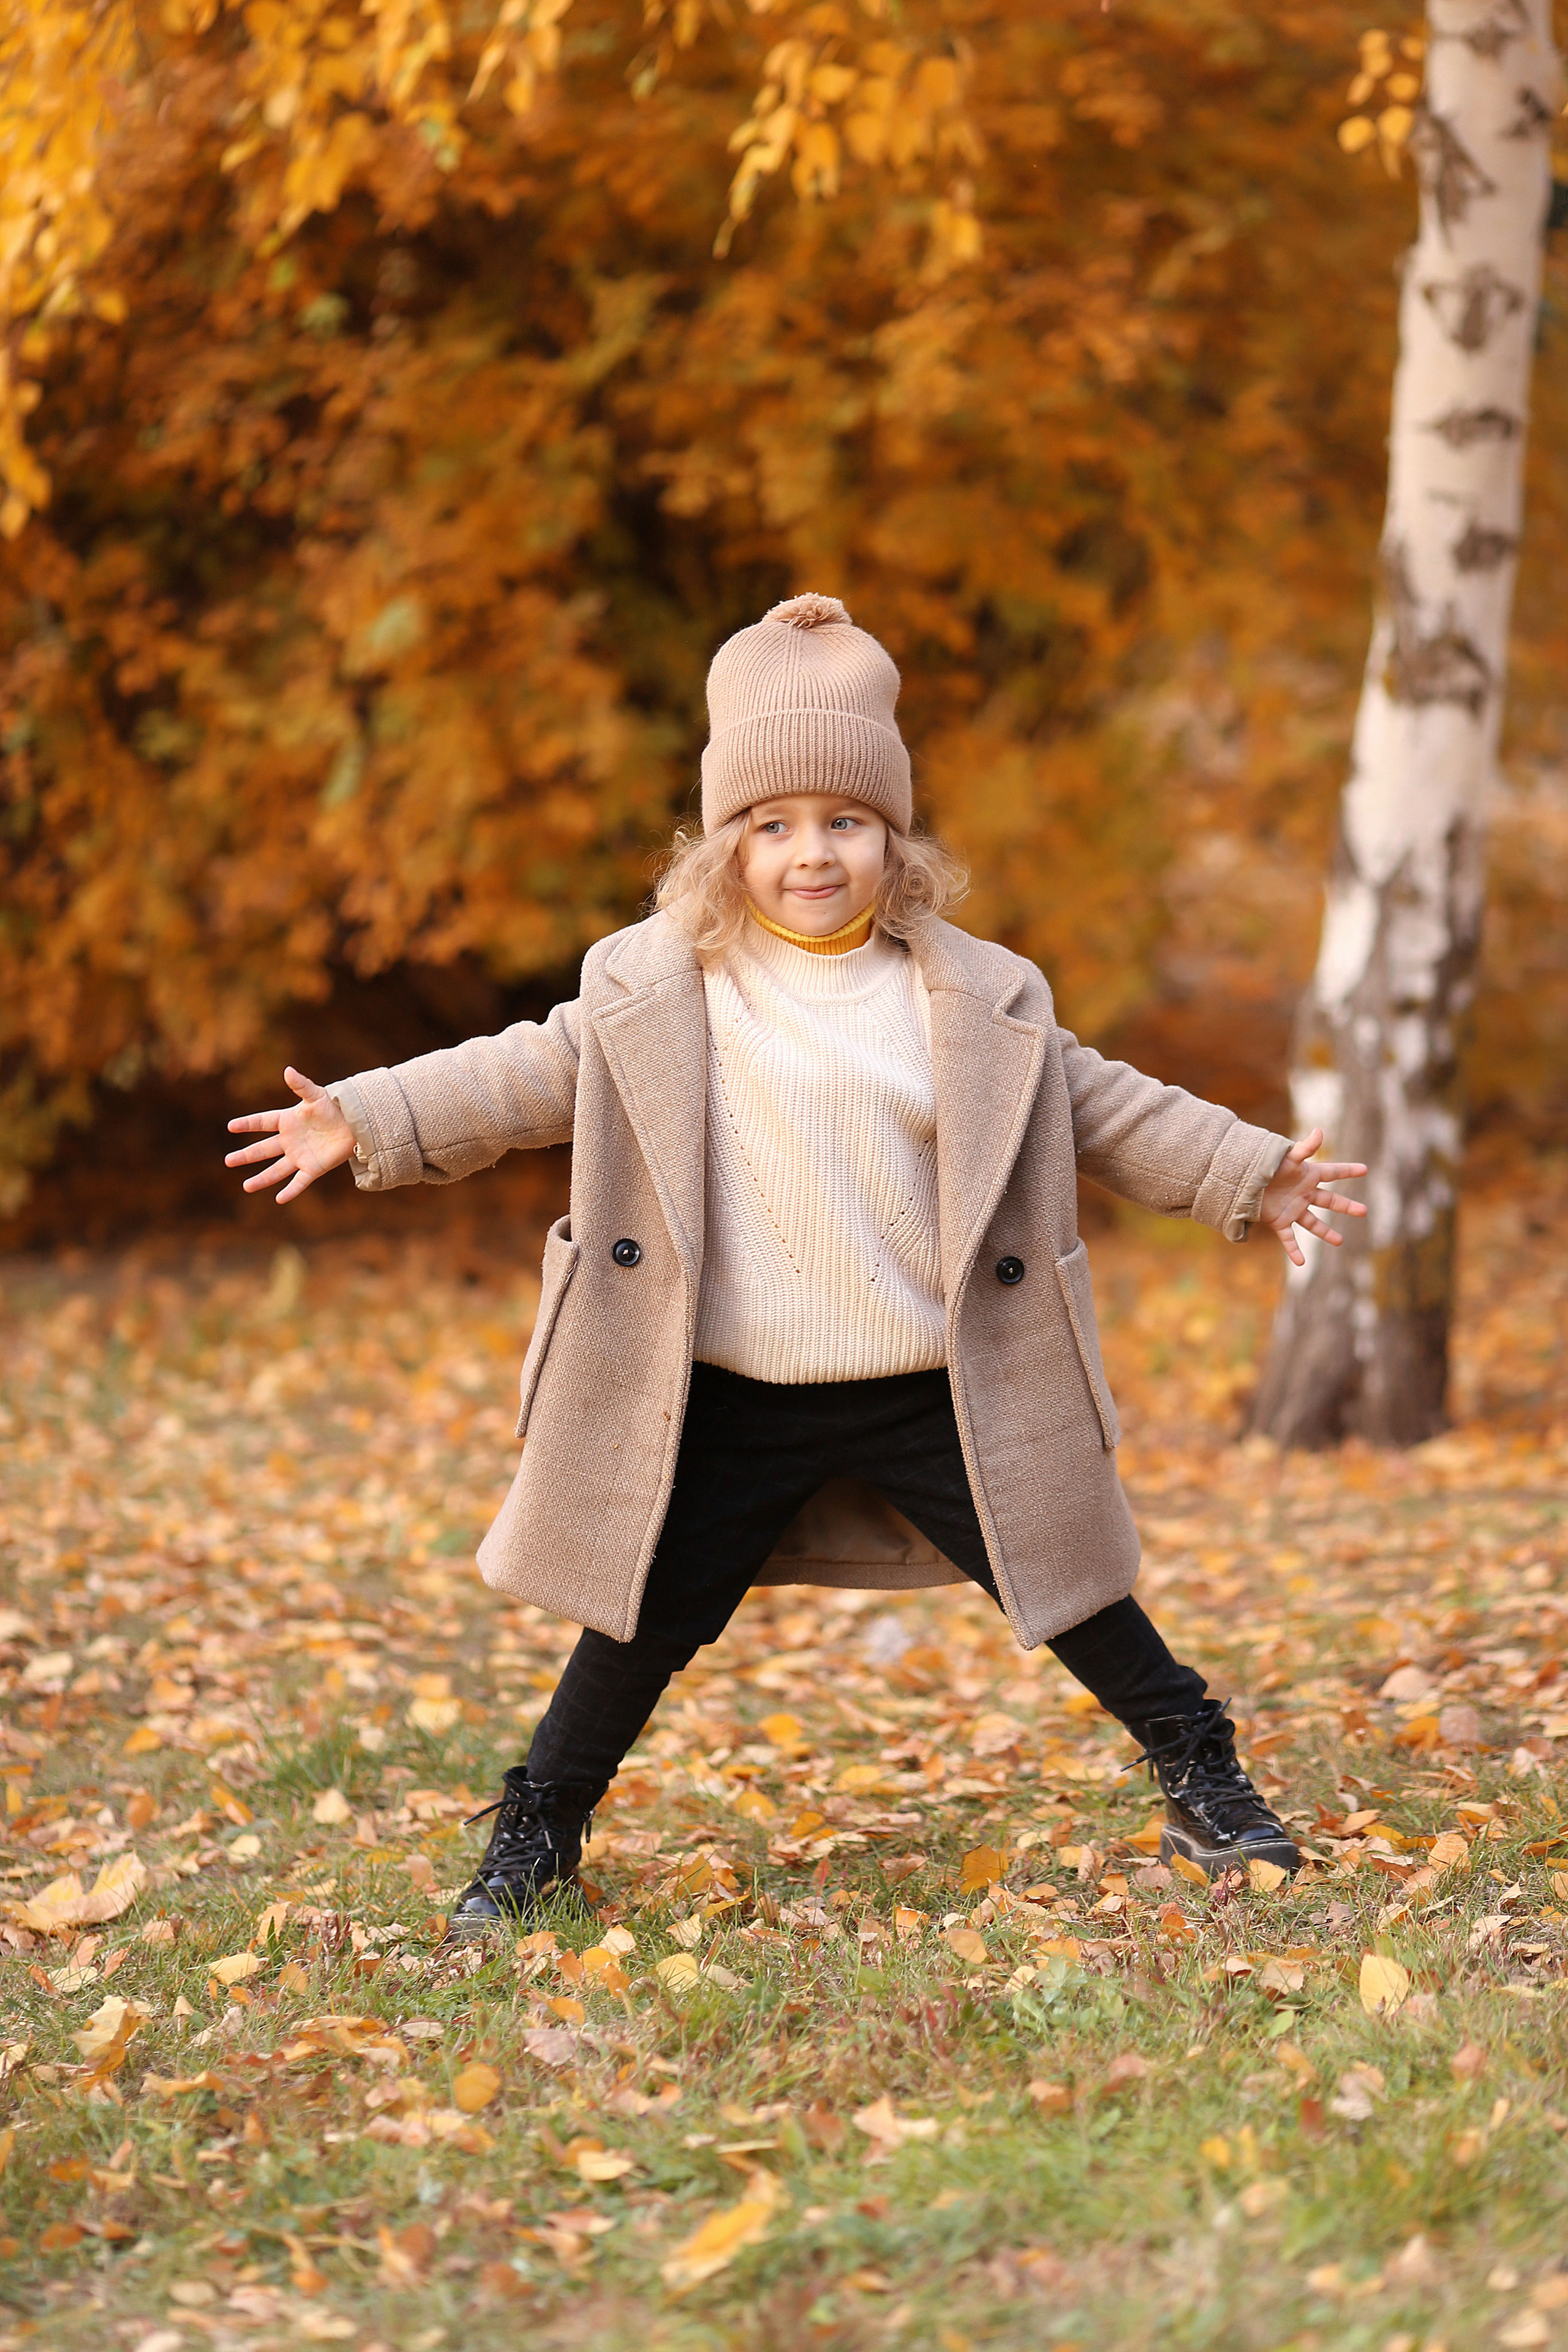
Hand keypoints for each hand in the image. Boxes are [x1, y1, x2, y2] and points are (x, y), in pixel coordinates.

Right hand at [225, 1068, 355, 1202]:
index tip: (231, 1126)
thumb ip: (301, 1085)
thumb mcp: (316, 1095)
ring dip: (262, 1179)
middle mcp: (290, 1140)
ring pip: (277, 1169)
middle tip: (228, 1161)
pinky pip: (300, 1181)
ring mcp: (300, 1156)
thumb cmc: (334, 1107)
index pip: (262, 1122)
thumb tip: (287, 1070)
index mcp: (287, 1121)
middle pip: (264, 1149)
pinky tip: (279, 1199)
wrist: (355, 1123)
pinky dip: (291, 1191)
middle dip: (246, 1156)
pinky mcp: (314, 1168)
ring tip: (246, 1187)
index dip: (247, 1124)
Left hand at [1260, 1128, 1367, 1265]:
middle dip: (1346, 1206)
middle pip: (1329, 1201)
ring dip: (1326, 1233)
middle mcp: (1304, 1194)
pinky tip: (1301, 1263)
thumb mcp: (1288, 1158)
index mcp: (1308, 1175)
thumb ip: (1305, 1148)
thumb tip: (1320, 1130)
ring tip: (1340, 1242)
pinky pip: (1289, 1238)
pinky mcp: (1279, 1221)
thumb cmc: (1267, 1165)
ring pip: (1313, 1223)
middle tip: (1363, 1211)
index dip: (1348, 1171)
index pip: (1332, 1172)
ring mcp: (1293, 1209)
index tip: (1364, 1169)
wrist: (1243, 1179)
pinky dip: (1294, 1250)